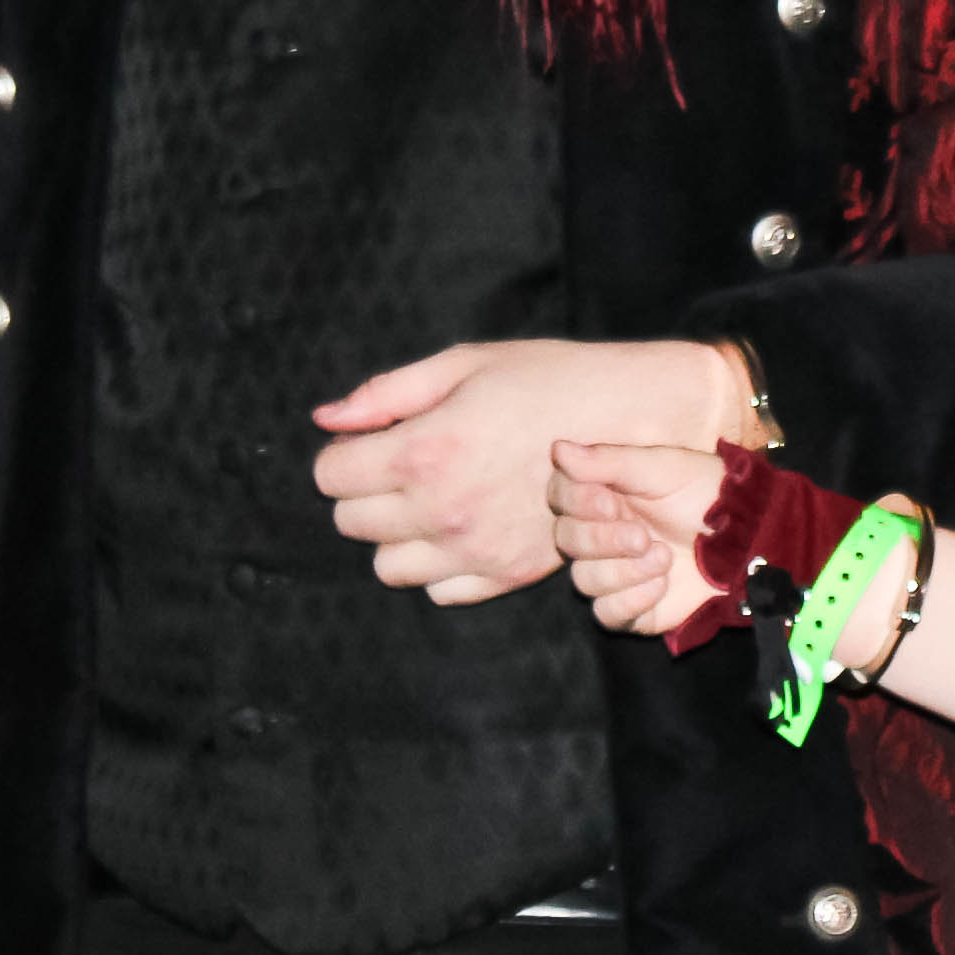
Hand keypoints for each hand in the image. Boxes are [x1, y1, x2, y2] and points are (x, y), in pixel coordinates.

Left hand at [314, 337, 751, 605]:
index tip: (370, 440)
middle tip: (401, 464)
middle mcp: (440, 511)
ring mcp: (474, 550)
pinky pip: (439, 590)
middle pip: (351, 523)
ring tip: (430, 499)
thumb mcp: (463, 364)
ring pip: (388, 567)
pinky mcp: (507, 574)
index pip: (331, 476)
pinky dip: (438, 563)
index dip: (342, 453)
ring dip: (395, 535)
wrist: (631, 420)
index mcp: (423, 452)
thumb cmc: (547, 379)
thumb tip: (324, 418)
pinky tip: (463, 525)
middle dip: (364, 491)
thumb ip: (386, 394)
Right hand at [549, 441, 733, 630]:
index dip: (576, 502)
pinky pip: (606, 614)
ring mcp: (615, 573)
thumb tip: (557, 449)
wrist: (746, 536)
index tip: (610, 502)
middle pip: (567, 541)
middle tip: (643, 535)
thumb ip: (609, 461)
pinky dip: (631, 600)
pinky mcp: (632, 609)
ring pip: (584, 580)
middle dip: (602, 540)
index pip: (560, 497)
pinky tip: (661, 584)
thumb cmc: (703, 492)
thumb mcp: (661, 468)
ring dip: (623, 570)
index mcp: (603, 494)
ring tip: (663, 557)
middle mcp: (601, 535)